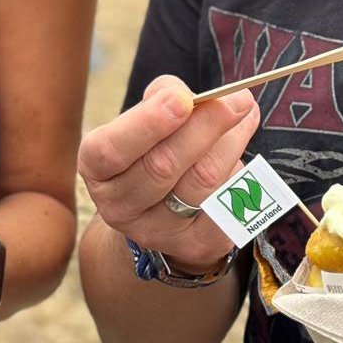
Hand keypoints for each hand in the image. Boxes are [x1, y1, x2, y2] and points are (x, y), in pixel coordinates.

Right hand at [78, 74, 259, 272]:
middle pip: (163, 166)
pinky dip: (240, 172)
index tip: (183, 99)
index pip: (113, 149)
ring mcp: (156, 232)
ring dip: (230, 144)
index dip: (148, 124)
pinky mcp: (195, 246)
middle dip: (205, 127)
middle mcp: (118, 206)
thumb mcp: (144, 117)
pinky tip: (242, 150)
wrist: (160, 206)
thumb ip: (163, 96)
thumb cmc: (151, 147)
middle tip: (238, 99)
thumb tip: (195, 98)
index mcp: (97, 168)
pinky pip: (226, 206)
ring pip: (201, 183)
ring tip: (245, 114)